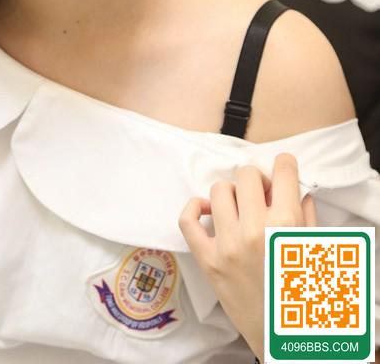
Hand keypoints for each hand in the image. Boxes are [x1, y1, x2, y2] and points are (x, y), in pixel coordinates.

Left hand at [178, 153, 316, 361]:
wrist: (284, 338)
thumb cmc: (304, 294)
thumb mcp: (316, 250)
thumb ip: (306, 213)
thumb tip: (295, 186)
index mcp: (287, 226)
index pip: (283, 171)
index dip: (285, 166)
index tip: (283, 169)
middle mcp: (255, 231)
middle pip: (246, 175)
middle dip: (257, 180)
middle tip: (262, 196)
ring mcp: (227, 245)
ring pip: (218, 190)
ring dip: (231, 194)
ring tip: (241, 209)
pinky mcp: (207, 261)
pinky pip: (187, 220)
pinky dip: (195, 208)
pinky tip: (209, 211)